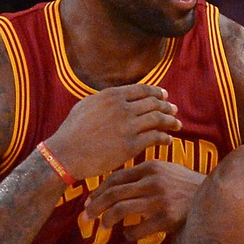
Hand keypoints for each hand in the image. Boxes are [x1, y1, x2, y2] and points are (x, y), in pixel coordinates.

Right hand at [46, 84, 181, 181]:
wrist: (66, 153)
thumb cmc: (73, 131)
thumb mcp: (86, 106)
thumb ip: (105, 100)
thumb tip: (118, 97)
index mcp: (111, 96)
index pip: (143, 90)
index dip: (157, 92)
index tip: (165, 96)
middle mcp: (122, 108)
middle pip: (154, 104)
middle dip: (167, 107)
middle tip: (174, 110)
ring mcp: (128, 126)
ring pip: (158, 119)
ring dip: (171, 121)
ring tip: (177, 124)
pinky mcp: (131, 145)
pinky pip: (156, 138)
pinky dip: (165, 138)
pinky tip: (168, 140)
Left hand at [81, 160, 202, 238]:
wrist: (217, 197)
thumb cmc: (187, 186)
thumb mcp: (166, 171)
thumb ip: (144, 175)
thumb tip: (116, 188)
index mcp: (151, 167)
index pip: (115, 178)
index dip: (98, 191)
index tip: (89, 202)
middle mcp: (153, 181)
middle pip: (113, 194)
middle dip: (95, 206)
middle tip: (86, 217)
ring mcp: (160, 200)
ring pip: (121, 210)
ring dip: (107, 220)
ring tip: (103, 227)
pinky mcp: (167, 219)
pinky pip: (137, 229)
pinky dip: (128, 233)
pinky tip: (128, 234)